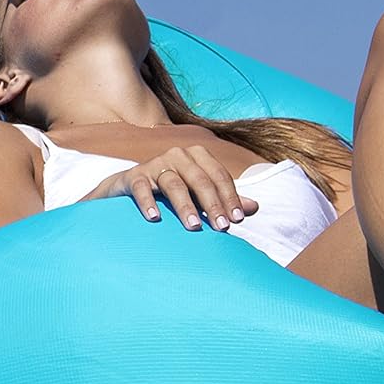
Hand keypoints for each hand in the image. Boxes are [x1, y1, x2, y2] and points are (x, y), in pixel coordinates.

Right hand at [88, 144, 259, 230]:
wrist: (129, 188)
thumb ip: (224, 199)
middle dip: (212, 204)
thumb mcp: (199, 195)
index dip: (230, 197)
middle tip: (221, 228)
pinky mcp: (133, 176)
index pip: (219, 176)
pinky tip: (155, 218)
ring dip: (185, 206)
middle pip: (199, 180)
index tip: (237, 220)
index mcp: (197, 157)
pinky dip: (148, 202)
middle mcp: (178, 155)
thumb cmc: (171, 192)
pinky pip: (141, 187)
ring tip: (194, 226)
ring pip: (174, 184)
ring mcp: (154, 164)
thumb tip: (254, 208)